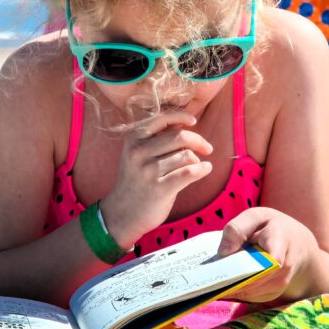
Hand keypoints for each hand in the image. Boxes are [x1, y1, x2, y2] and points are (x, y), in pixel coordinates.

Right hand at [101, 110, 213, 248]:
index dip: (182, 117)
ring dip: (197, 160)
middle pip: (180, 137)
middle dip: (198, 141)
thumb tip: (184, 123)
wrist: (122, 212)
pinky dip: (202, 169)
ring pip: (186, 155)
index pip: (162, 119)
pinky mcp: (160, 189)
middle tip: (207, 148)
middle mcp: (139, 152)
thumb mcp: (137, 153)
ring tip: (196, 166)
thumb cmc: (136, 180)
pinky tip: (206, 169)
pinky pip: (189, 173)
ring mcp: (148, 171)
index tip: (193, 121)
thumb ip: (156, 138)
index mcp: (133, 138)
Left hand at [216, 207, 319, 303]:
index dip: (250, 265)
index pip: (272, 258)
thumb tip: (223, 252)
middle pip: (255, 279)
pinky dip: (234, 292)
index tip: (224, 259)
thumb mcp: (257, 217)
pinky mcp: (274, 293)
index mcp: (280, 240)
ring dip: (230, 288)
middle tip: (209, 278)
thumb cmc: (272, 227)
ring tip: (210, 283)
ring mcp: (280, 283)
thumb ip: (238, 228)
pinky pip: (251, 297)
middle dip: (231, 279)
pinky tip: (221, 286)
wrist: (298, 246)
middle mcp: (285, 266)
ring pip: (251, 292)